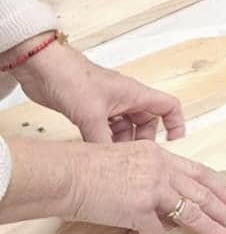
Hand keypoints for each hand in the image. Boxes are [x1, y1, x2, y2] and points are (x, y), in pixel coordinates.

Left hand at [20, 38, 185, 144]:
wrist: (42, 67)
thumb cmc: (71, 78)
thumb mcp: (90, 115)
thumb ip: (103, 141)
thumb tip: (111, 166)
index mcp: (134, 93)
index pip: (168, 106)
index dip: (176, 123)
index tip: (173, 143)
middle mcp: (124, 99)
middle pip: (146, 123)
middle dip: (142, 142)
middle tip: (133, 159)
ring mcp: (108, 106)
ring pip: (125, 129)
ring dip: (121, 144)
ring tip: (113, 159)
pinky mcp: (90, 112)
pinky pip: (106, 131)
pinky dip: (105, 142)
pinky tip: (97, 153)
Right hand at [63, 139, 225, 233]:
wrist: (66, 173)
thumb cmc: (88, 166)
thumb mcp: (127, 159)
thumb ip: (148, 173)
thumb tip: (160, 194)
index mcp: (159, 156)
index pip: (198, 172)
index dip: (220, 187)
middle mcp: (160, 170)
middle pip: (202, 194)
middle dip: (225, 212)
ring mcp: (150, 190)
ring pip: (191, 213)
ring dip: (212, 230)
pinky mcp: (135, 210)